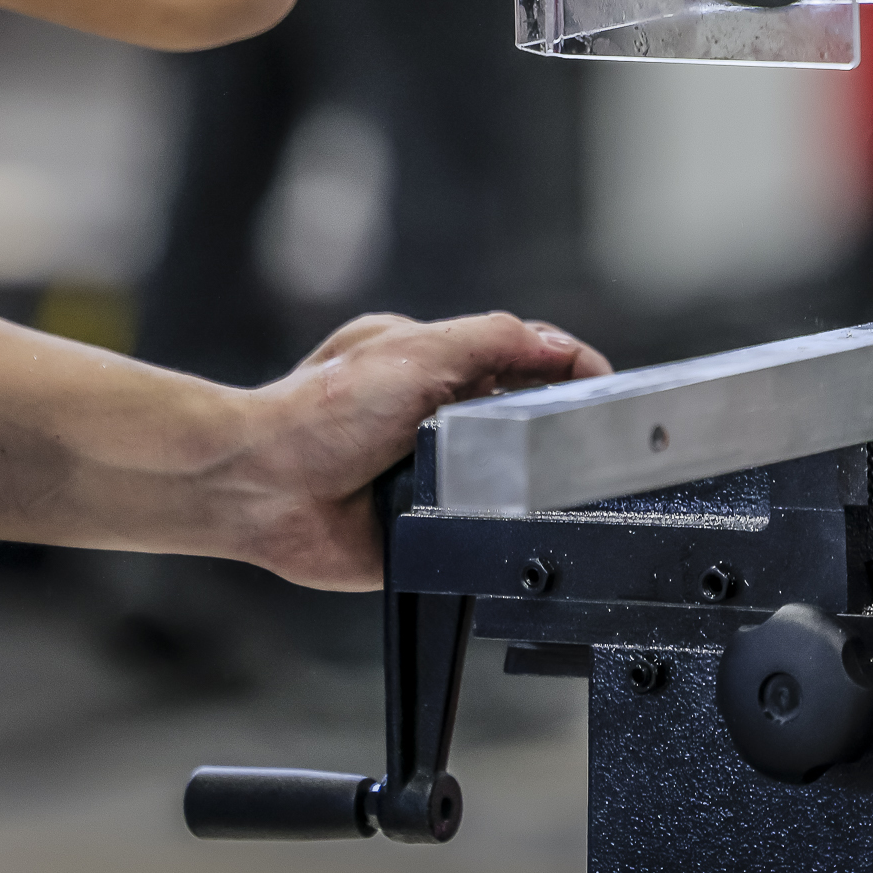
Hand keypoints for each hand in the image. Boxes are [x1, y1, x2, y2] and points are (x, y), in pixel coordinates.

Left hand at [222, 312, 611, 589]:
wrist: (264, 489)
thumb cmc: (320, 414)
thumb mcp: (417, 353)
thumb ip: (494, 342)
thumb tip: (561, 347)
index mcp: (442, 365)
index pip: (529, 359)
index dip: (571, 369)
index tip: (608, 388)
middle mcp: (443, 418)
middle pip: (529, 417)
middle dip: (555, 426)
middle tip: (586, 438)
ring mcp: (438, 474)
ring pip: (512, 478)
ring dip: (524, 482)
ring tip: (541, 484)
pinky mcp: (429, 527)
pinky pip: (480, 530)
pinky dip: (493, 526)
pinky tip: (504, 524)